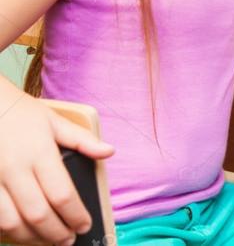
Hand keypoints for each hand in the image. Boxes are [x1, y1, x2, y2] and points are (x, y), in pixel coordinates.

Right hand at [0, 93, 114, 244]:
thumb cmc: (22, 115)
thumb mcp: (55, 121)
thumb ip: (83, 140)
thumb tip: (109, 152)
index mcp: (39, 153)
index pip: (62, 194)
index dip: (76, 215)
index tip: (85, 224)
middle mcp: (15, 169)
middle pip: (39, 214)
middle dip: (57, 232)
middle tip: (69, 240)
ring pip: (13, 222)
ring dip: (33, 238)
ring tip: (49, 241)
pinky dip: (10, 231)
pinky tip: (23, 233)